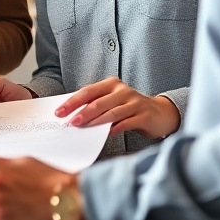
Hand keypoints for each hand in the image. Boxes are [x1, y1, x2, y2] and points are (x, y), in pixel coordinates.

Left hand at [56, 77, 179, 138]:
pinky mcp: (144, 115)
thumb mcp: (112, 102)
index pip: (88, 91)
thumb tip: (72, 116)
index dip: (72, 102)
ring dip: (95, 121)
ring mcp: (134, 102)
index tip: (59, 112)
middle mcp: (123, 91)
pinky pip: (126, 122)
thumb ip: (96, 105)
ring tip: (83, 128)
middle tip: (70, 122)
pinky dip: (115, 128)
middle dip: (82, 112)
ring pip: (111, 112)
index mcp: (111, 85)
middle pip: (98, 102)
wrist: (160, 113)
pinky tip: (105, 134)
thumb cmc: (130, 108)